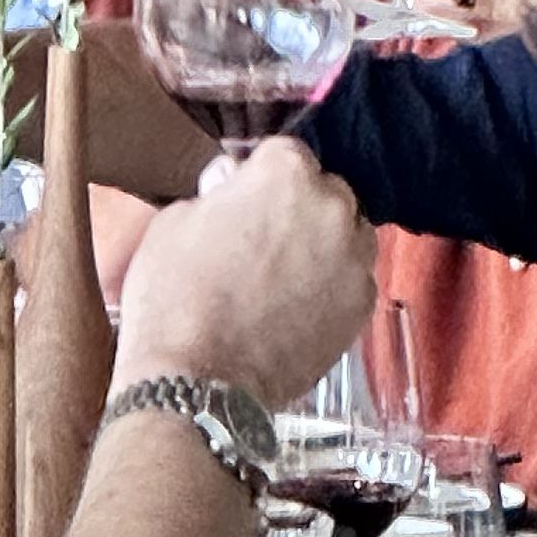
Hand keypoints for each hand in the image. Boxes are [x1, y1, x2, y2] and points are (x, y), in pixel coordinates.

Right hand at [112, 138, 373, 411]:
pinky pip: (351, 279)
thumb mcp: (175, 220)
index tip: (244, 201)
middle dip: (297, 209)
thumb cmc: (174, 298)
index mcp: (285, 173)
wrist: (197, 382)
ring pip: (346, 233)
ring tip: (279, 279)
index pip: (283, 155)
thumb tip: (235, 185)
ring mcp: (353, 256)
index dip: (259, 179)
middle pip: (323, 191)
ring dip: (321, 245)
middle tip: (260, 244)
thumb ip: (218, 191)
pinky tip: (294, 309)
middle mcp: (332, 205)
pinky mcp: (362, 303)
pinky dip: (330, 288)